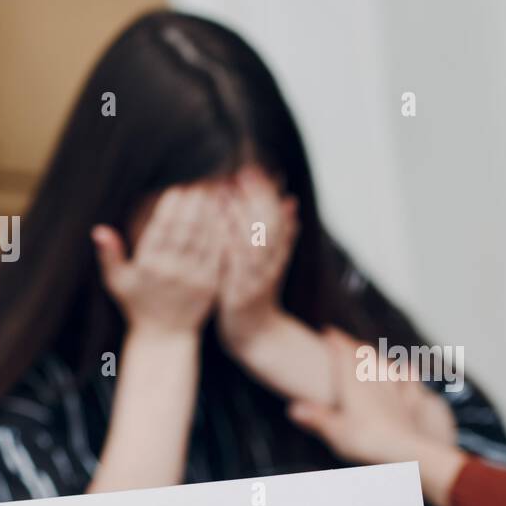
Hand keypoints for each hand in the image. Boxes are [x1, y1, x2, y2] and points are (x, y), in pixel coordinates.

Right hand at [92, 184, 225, 335]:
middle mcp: (172, 271)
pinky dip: (222, 235)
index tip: (178, 187)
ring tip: (214, 193)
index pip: (161, 229)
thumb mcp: (116, 282)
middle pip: (185, 230)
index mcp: (148, 266)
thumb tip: (98, 230)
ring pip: (204, 239)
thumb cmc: (137, 305)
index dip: (171, 207)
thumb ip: (108, 255)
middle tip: (201, 182)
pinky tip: (225, 218)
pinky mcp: (210, 285)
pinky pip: (218, 255)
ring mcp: (193, 278)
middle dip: (193, 204)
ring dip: (211, 214)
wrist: (165, 336)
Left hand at [216, 166, 299, 350]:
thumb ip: (282, 234)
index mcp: (278, 255)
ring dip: (241, 218)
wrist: (254, 335)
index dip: (266, 193)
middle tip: (240, 174)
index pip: (277, 217)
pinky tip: (215, 229)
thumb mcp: (272, 262)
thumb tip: (291, 201)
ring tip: (225, 194)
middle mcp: (271, 266)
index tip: (252, 170)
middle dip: (256, 199)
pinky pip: (235, 268)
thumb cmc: (257, 293)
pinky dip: (228, 247)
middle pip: (270, 227)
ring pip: (255, 245)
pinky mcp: (241, 296)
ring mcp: (257, 282)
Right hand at [287, 327, 446, 464]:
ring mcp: (394, 390)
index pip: (344, 354)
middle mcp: (374, 381)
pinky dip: (406, 371)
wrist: (404, 449)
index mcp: (353, 384)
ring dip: (375, 355)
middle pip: (364, 355)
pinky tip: (407, 367)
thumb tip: (293, 409)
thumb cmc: (367, 440)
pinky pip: (409, 381)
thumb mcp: (335, 431)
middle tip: (345, 340)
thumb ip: (315, 418)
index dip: (336, 340)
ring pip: (384, 364)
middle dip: (353, 345)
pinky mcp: (409, 402)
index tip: (328, 331)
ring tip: (369, 351)